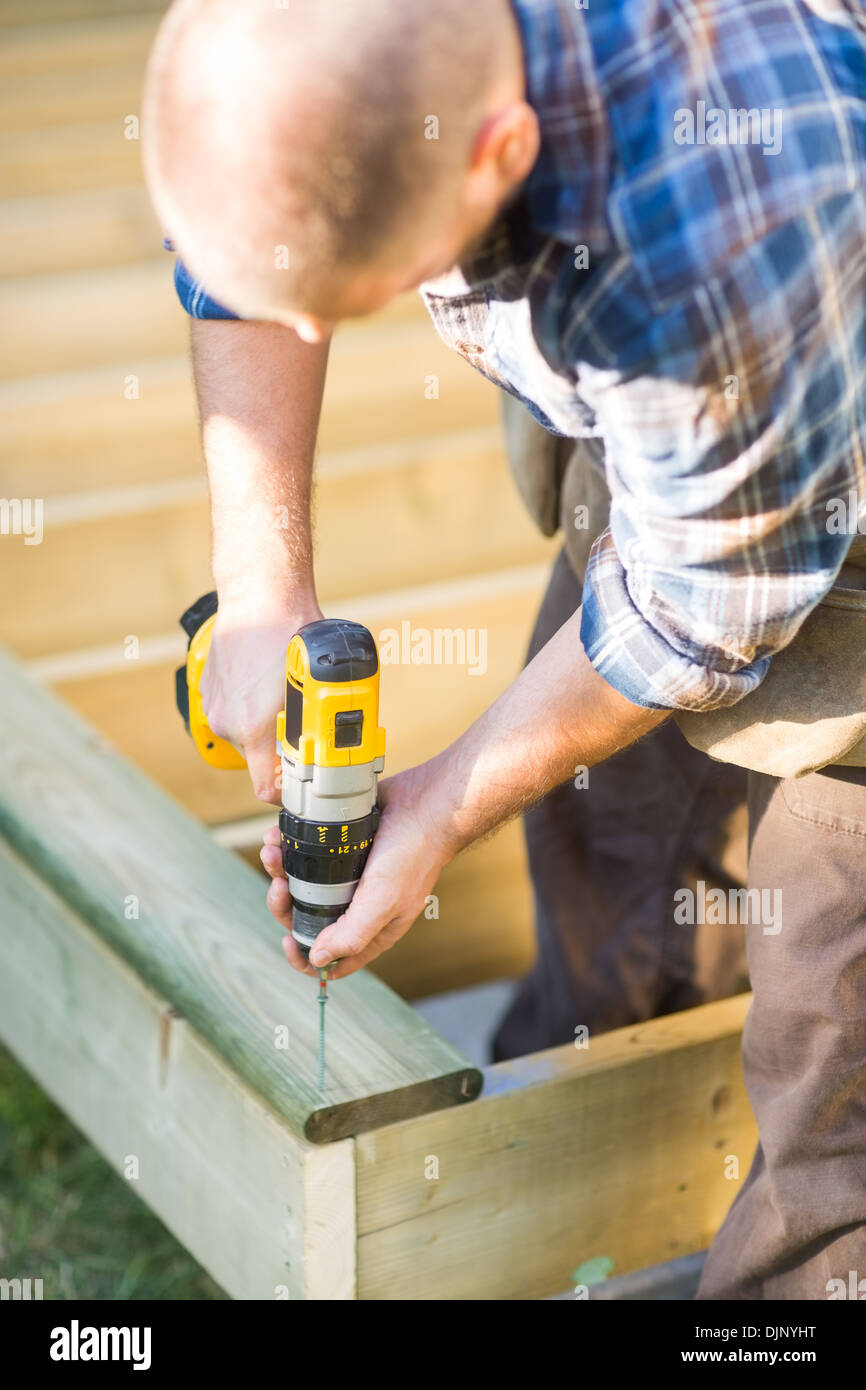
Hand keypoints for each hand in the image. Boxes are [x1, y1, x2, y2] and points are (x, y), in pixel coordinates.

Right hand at [200, 599, 322, 802]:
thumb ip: (323, 720)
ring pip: (248, 735)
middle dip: (283, 751)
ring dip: (268, 727)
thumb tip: (345, 743)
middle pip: (260, 760)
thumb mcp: (320, 682)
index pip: (266, 789)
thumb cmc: (292, 631)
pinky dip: (252, 707)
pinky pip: (234, 714)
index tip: (306, 783)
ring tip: (286, 698)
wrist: (258, 594)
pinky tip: (267, 684)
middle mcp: (227, 723)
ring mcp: (214, 707)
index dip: (289, 792)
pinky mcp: (209, 692)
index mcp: (252, 728)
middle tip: (307, 729)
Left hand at [260, 761, 457, 978]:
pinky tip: (279, 832)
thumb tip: (317, 958)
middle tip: (281, 885)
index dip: (306, 957)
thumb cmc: (414, 852)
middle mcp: (356, 904)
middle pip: (307, 917)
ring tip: (273, 849)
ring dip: (279, 870)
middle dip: (285, 904)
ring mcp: (346, 873)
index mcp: (371, 928)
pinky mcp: (339, 844)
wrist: (426, 800)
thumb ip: (353, 934)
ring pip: (300, 883)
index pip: (333, 960)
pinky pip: (304, 851)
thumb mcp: (384, 899)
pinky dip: (287, 844)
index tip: (288, 940)